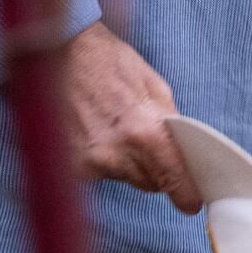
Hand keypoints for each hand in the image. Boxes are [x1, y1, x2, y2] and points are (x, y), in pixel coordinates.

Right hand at [54, 22, 199, 213]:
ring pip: (123, 178)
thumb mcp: (155, 86)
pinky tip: (92, 131)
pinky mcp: (70, 165)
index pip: (173, 181)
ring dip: (124, 162)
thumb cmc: (110, 62)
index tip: (189, 202)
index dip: (185, 194)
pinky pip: (97, 173)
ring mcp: (90, 163)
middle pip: (149, 183)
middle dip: (153, 169)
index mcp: (145, 133)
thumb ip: (170, 125)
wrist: (62, 50)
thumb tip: (183, 154)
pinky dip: (99, 158)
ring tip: (113, 127)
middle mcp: (117, 155)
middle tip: (143, 140)